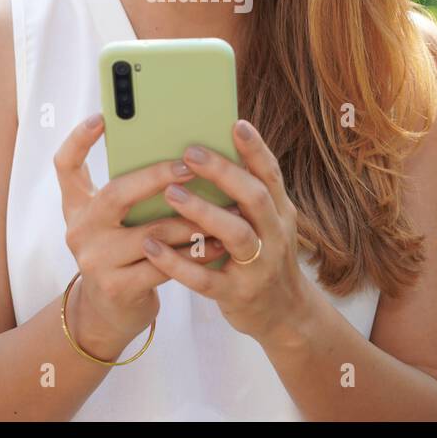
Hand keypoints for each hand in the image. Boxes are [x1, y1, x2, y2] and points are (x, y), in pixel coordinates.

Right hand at [54, 113, 230, 358]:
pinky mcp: (118, 287)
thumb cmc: (124, 254)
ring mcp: (96, 261)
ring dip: (193, 220)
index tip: (102, 117)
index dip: (78, 140)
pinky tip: (218, 243)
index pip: (65, 166)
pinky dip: (195, 253)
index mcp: (78, 207)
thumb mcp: (116, 222)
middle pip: (116, 194)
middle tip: (190, 166)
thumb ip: (133, 194)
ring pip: (152, 233)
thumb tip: (182, 154)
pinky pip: (165, 264)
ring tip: (224, 206)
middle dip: (156, 177)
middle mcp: (80, 230)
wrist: (110, 314)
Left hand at [139, 119, 310, 344]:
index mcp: (280, 212)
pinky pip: (206, 278)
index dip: (255, 149)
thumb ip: (245, 193)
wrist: (284, 314)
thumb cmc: (263, 256)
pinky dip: (178, 262)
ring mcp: (258, 267)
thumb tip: (208, 151)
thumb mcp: (267, 222)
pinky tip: (152, 246)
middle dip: (224, 173)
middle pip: (255, 198)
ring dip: (203, 211)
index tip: (235, 123)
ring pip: (235, 235)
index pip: (270, 174)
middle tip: (190, 152)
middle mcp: (274, 236)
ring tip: (171, 193)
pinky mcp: (237, 295)